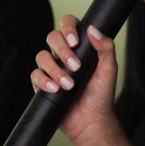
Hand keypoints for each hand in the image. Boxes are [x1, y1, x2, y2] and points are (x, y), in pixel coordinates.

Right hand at [31, 14, 119, 145]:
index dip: (68, 27)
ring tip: (69, 84)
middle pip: (52, 37)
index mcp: (79, 47)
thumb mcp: (109, 69)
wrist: (92, 121)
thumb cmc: (101, 95)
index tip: (75, 41)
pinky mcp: (42, 84)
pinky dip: (44, 81)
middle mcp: (63, 55)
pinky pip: (35, 75)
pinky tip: (55, 89)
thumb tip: (93, 29)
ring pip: (41, 56)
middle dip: (62, 51)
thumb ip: (105, 47)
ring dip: (55, 69)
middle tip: (76, 66)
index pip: (68, 24)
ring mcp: (52, 69)